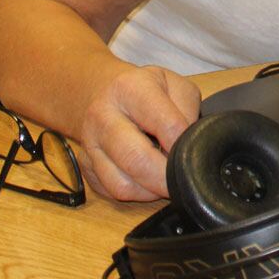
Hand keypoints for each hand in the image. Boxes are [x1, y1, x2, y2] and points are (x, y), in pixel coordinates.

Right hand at [73, 64, 200, 200]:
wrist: (104, 91)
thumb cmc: (146, 90)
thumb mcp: (174, 85)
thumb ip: (187, 110)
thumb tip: (188, 145)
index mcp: (130, 89)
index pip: (167, 126)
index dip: (185, 147)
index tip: (194, 155)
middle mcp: (103, 115)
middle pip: (137, 160)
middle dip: (166, 179)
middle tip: (183, 180)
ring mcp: (89, 143)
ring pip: (122, 185)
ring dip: (150, 190)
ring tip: (164, 178)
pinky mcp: (84, 165)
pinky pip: (112, 191)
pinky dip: (135, 192)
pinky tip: (146, 178)